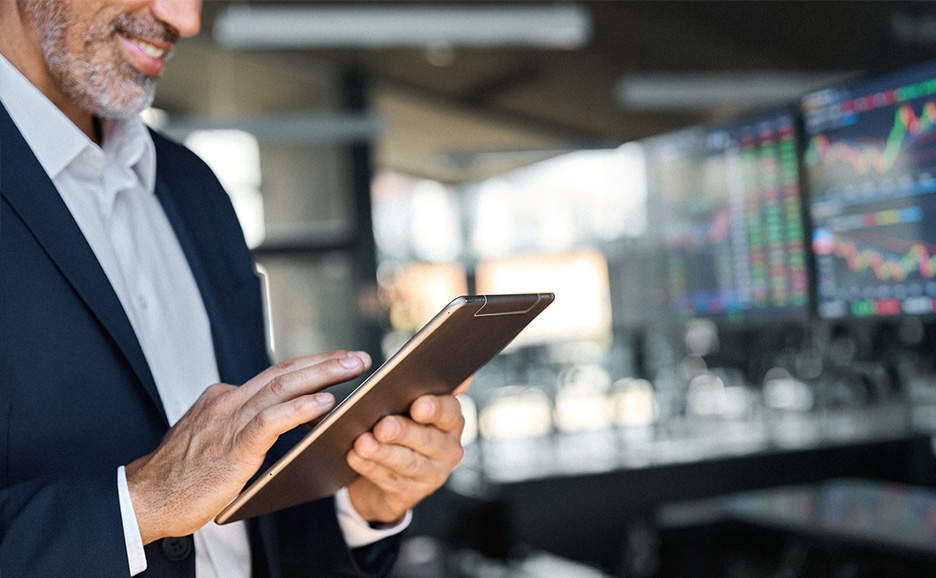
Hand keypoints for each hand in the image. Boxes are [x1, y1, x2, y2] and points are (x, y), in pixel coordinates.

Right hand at [125, 350, 371, 543]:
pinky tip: (325, 403)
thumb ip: (244, 428)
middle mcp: (227, 402)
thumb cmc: (181, 478)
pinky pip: (271, 420)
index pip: (275, 375)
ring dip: (323, 375)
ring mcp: (228, 422)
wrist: (144, 499)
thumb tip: (286, 422)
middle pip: (284, 371)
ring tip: (353, 369)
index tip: (339, 361)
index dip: (310, 366)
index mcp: (223, 399)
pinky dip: (300, 408)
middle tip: (359, 357)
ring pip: (282, 386)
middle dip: (325, 361)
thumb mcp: (215, 441)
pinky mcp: (232, 448)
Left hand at [346, 379, 469, 523]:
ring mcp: (432, 475)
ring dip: (383, 452)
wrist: (391, 477)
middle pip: (427, 439)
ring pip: (407, 462)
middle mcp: (448, 449)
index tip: (417, 406)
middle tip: (382, 426)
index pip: (449, 411)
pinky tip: (355, 457)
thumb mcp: (413, 410)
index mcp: (451, 422)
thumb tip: (462, 377)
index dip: (434, 409)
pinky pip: (389, 480)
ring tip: (362, 443)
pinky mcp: (411, 494)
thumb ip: (427, 389)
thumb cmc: (402, 431)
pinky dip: (370, 467)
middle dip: (403, 432)